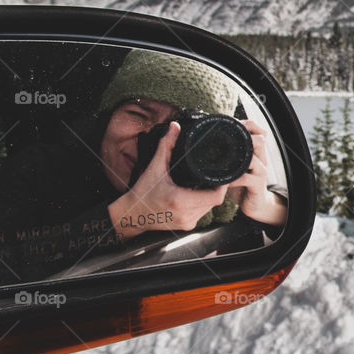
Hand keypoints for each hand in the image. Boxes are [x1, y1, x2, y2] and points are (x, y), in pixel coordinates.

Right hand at [108, 122, 228, 240]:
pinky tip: (193, 194)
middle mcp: (186, 215)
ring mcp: (187, 222)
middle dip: (215, 188)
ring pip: (209, 208)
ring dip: (209, 196)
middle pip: (214, 201)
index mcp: (180, 201)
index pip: (216, 197)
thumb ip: (166, 146)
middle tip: (210, 176)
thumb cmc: (142, 193)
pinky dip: (201, 203)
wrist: (132, 214)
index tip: (220, 175)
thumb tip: (175, 127)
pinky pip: (202, 213)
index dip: (222, 186)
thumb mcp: (154, 168)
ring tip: (201, 184)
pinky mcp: (186, 226)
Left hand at [227, 119, 286, 225]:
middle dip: (243, 138)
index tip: (226, 124)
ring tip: (220, 162)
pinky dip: (233, 179)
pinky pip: (246, 178)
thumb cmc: (241, 183)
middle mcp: (261, 159)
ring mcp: (261, 172)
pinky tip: (223, 181)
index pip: (255, 129)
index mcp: (255, 151)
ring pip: (254, 158)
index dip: (243, 123)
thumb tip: (205, 140)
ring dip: (236, 159)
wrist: (255, 204)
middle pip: (259, 140)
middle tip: (223, 143)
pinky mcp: (258, 185)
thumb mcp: (235, 165)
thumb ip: (227, 153)